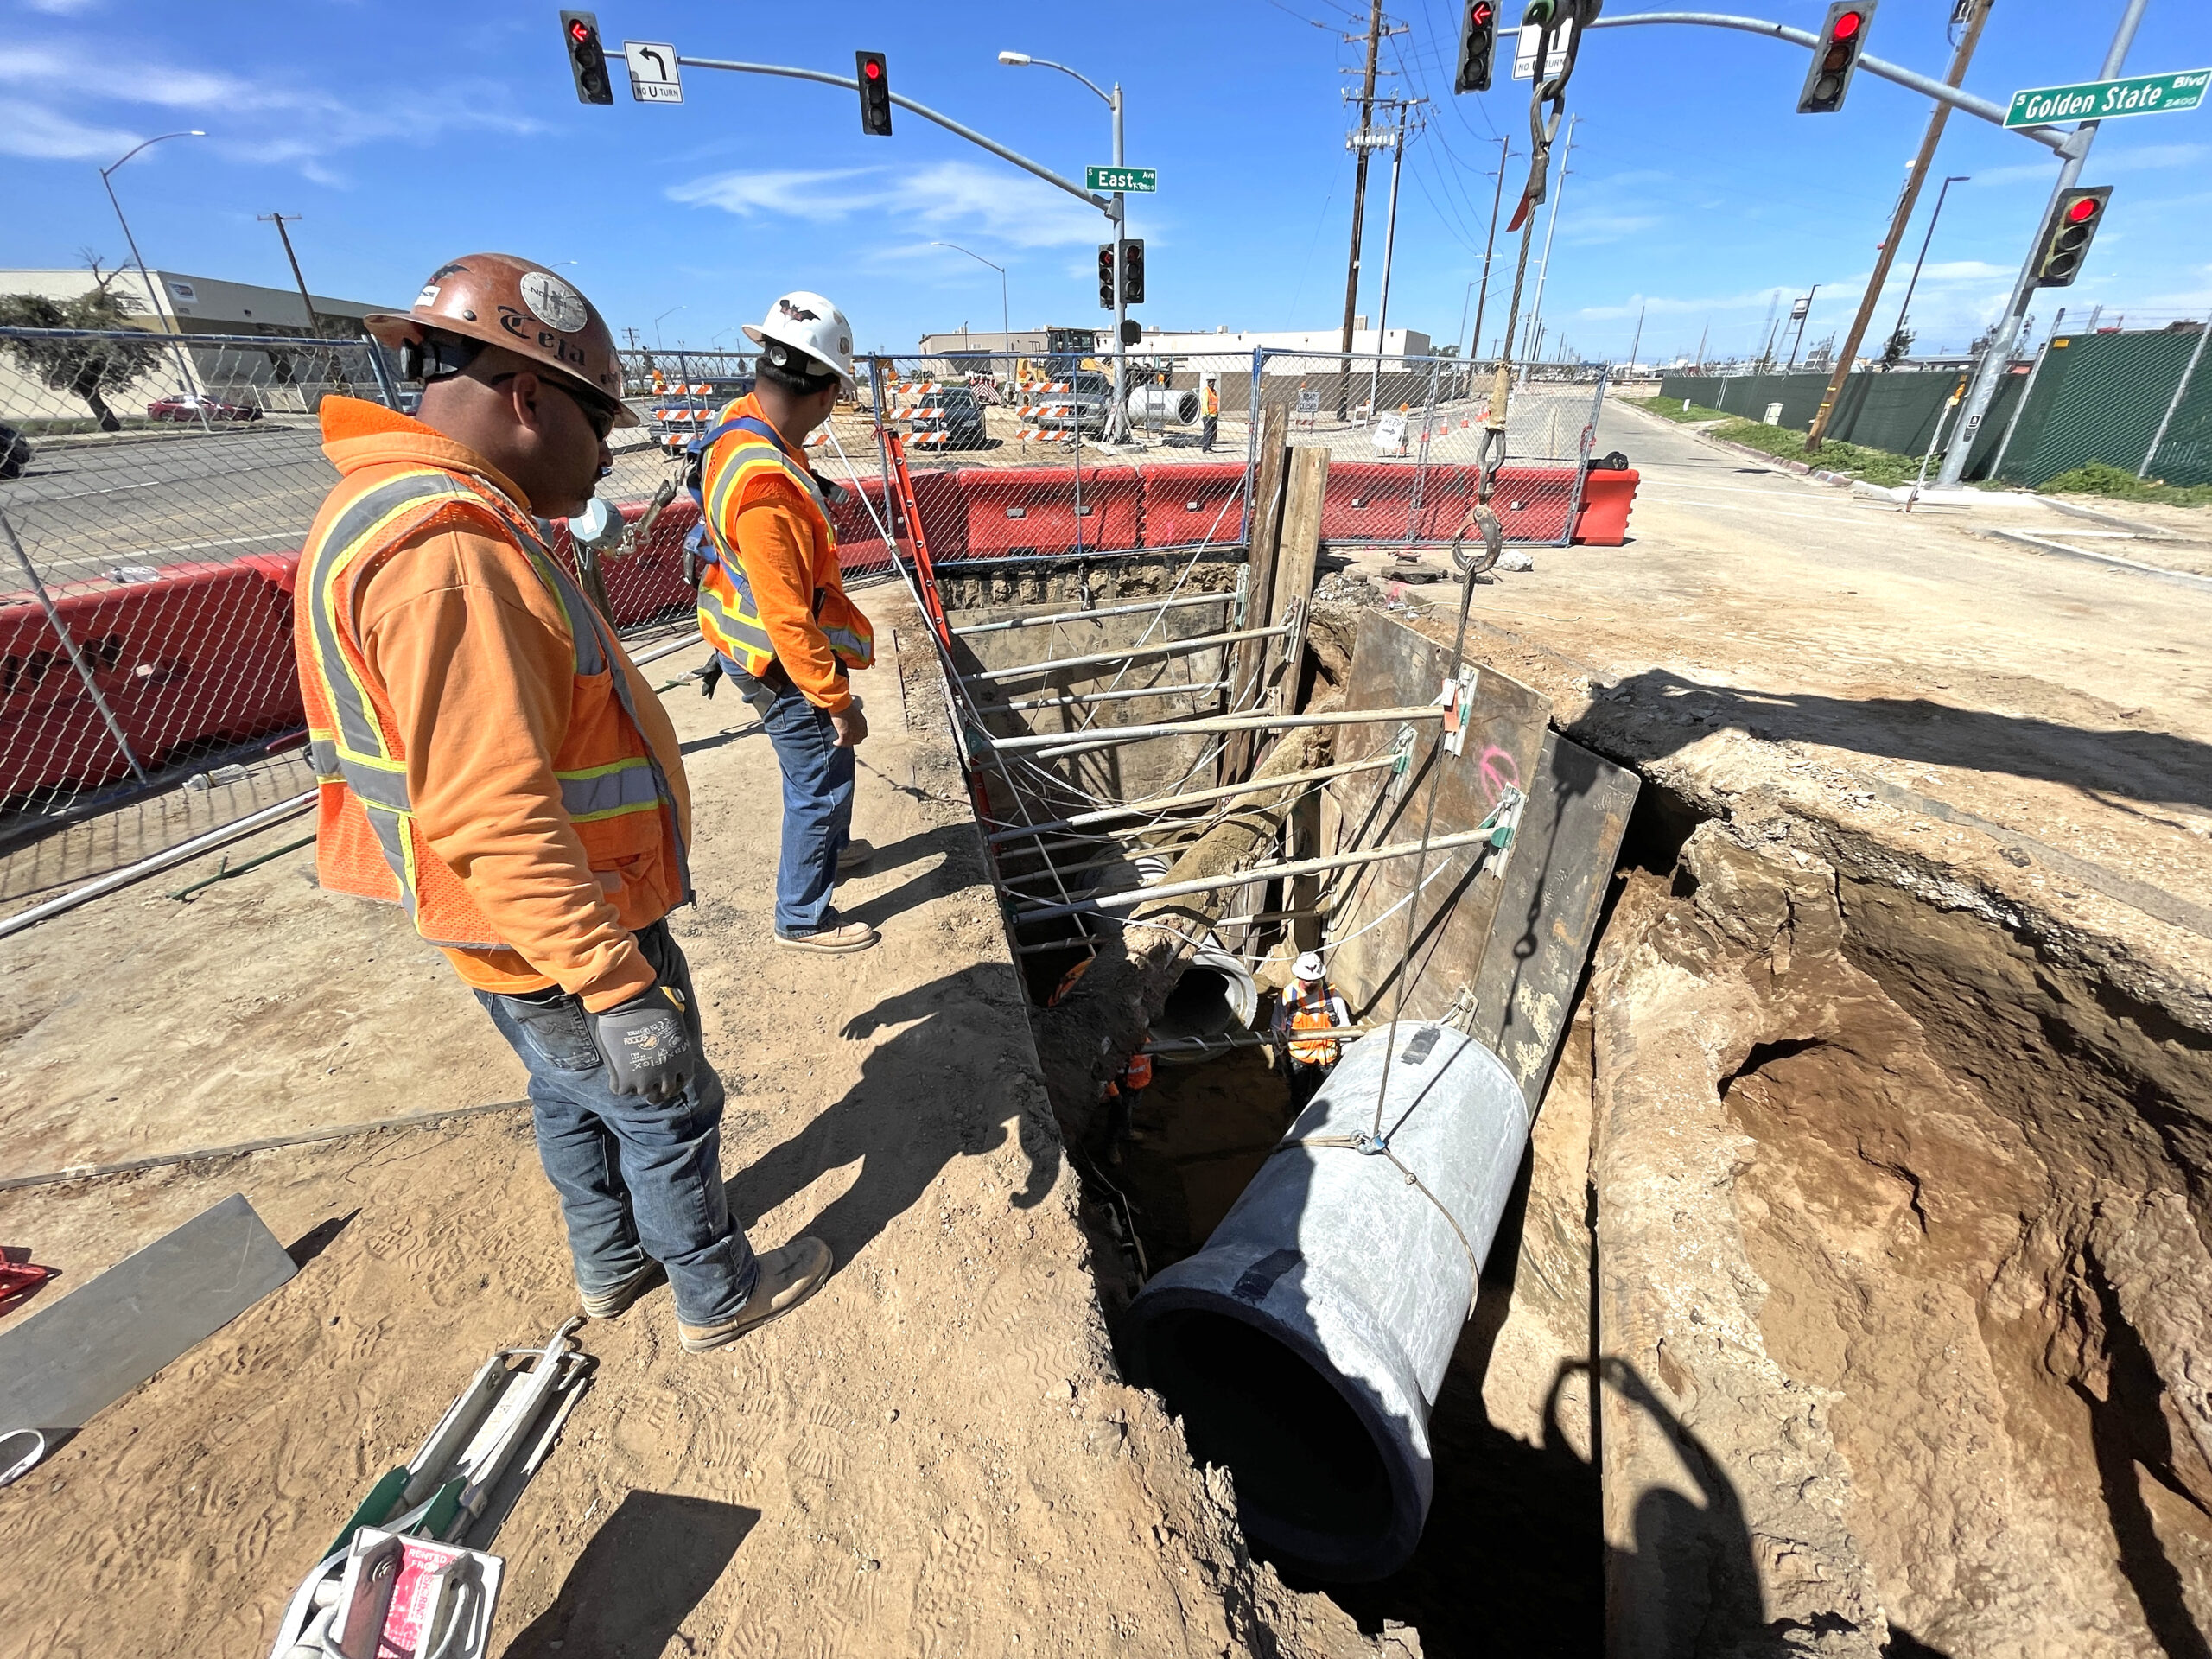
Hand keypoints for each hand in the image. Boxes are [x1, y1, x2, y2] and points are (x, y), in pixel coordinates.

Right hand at [588, 983, 695, 1102]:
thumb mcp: (674, 1026)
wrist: (631, 1003)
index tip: (666, 1080)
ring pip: (642, 1092)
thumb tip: (667, 1048)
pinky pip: (620, 1090)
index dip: (674, 1081)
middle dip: (656, 1090)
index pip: (683, 1080)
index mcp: (683, 1058)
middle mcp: (668, 1073)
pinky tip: (615, 1074)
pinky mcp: (625, 1080)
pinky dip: (617, 1083)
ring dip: (636, 1085)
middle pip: (664, 1091)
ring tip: (629, 1076)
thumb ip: (672, 1044)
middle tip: (648, 1087)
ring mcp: (646, 1079)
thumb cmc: (653, 1006)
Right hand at [830, 704, 867, 748]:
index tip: (852, 735)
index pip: (863, 733)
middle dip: (852, 741)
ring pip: (850, 743)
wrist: (842, 704)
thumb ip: (854, 717)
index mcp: (863, 723)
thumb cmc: (846, 704)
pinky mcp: (845, 735)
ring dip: (845, 743)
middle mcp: (860, 730)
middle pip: (858, 740)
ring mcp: (853, 733)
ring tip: (840, 742)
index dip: (858, 735)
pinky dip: (838, 743)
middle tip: (846, 740)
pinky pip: (842, 742)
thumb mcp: (854, 711)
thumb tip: (850, 718)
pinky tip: (835, 742)